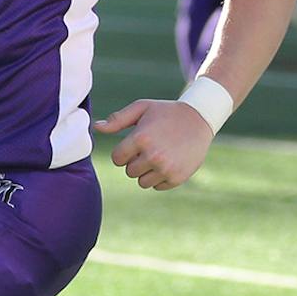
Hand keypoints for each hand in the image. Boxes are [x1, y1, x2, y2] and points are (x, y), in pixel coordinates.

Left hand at [94, 99, 213, 189]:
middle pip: (129, 171)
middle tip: (150, 148)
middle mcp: (153, 155)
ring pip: (142, 182)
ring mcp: (166, 168)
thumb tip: (96, 127)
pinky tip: (170, 161)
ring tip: (159, 155)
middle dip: (135, 161)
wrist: (199, 118)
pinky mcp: (177, 178)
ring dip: (147, 172)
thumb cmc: (166, 112)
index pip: (117, 158)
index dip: (123, 152)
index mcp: (140, 138)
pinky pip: (157, 186)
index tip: (135, 144)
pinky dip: (161, 177)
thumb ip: (118, 119)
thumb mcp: (142, 108)